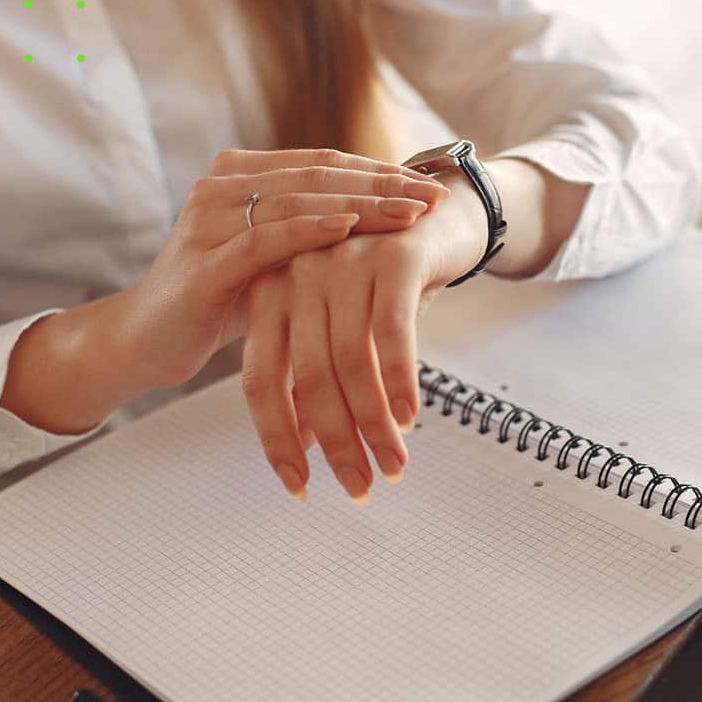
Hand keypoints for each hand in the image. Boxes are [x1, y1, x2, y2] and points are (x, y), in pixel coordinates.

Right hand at [0, 148, 448, 435]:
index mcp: (239, 175)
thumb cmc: (218, 301)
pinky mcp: (205, 261)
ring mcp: (209, 219)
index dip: (378, 172)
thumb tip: (386, 221)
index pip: (323, 164)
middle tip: (432, 196)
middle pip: (317, 176)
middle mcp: (221, 186)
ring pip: (298, 201)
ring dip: (360, 205)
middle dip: (381, 185)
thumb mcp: (272, 259)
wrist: (145, 341)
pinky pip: (266, 239)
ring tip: (409, 213)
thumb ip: (312, 232)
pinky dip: (310, 231)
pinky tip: (351, 229)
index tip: (429, 185)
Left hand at [240, 171, 488, 501]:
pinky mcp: (392, 257)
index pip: (260, 379)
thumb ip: (314, 375)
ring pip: (349, 361)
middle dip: (334, 442)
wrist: (441, 215)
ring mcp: (343, 261)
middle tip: (358, 487)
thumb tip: (302, 443)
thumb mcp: (342, 325)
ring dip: (372, 423)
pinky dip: (400, 382)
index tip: (299, 486)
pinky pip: (391, 332)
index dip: (277, 439)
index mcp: (270, 292)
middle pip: (304, 376)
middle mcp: (298, 273)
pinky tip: (409, 418)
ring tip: (392, 464)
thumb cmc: (384, 280)